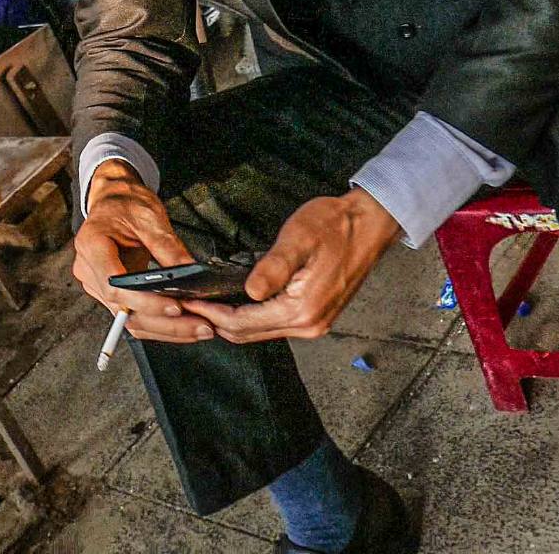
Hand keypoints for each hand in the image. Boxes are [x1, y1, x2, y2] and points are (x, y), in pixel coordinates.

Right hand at [71, 159, 215, 344]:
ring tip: (200, 329)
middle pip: (124, 309)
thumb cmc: (126, 204)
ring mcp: (96, 285)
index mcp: (92, 245)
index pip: (114, 285)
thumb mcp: (149, 217)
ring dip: (166, 330)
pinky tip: (184, 327)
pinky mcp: (109, 295)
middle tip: (200, 325)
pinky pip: (133, 317)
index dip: (144, 301)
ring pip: (130, 320)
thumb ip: (168, 246)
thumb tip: (191, 272)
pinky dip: (160, 325)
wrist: (113, 200)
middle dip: (165, 323)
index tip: (175, 306)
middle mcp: (88, 270)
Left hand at [180, 189, 400, 343]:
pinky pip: (274, 324)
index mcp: (302, 310)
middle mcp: (309, 325)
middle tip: (188, 304)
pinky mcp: (316, 315)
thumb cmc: (336, 225)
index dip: (211, 314)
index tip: (188, 301)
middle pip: (248, 334)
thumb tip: (250, 292)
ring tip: (206, 302)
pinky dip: (250, 318)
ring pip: (260, 332)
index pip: (242, 323)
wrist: (370, 223)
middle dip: (215, 321)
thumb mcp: (298, 238)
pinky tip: (236, 302)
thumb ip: (273, 267)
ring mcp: (314, 323)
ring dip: (231, 321)